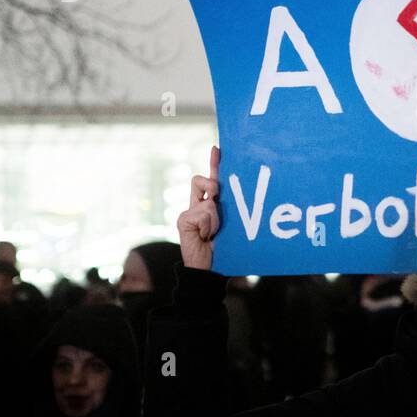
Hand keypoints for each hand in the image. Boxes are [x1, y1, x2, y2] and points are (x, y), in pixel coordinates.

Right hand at [178, 145, 221, 269]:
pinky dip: (209, 225)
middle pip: (201, 181)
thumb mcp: (231, 224)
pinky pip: (202, 213)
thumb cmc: (223, 247)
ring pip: (208, 202)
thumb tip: (233, 195)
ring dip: (216, 219)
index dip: (214, 163)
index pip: (212, 178)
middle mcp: (197, 204)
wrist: (209, 268)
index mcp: (210, 203)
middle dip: (212, 185)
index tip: (218, 148)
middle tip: (217, 198)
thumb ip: (228, 209)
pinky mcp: (183, 220)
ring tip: (214, 233)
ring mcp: (188, 212)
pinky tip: (205, 236)